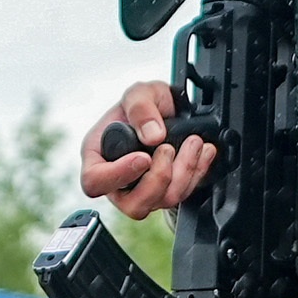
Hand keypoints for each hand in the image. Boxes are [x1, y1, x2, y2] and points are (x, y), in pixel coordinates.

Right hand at [78, 82, 213, 221]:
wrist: (168, 110)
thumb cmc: (144, 104)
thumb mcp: (139, 92)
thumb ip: (140, 108)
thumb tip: (152, 136)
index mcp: (98, 156)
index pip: (95, 181)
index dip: (119, 174)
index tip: (143, 157)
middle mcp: (118, 180)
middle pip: (132, 204)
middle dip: (159, 178)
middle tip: (169, 148)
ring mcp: (142, 191)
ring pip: (162, 201)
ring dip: (184, 172)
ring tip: (193, 142)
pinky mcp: (165, 193)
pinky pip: (183, 195)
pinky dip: (197, 173)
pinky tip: (202, 152)